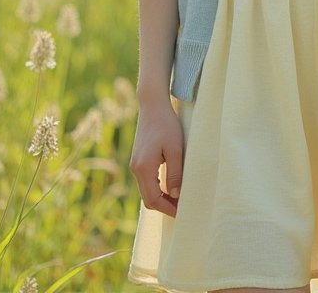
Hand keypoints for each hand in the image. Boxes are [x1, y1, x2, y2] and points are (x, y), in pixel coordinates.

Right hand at [129, 99, 183, 216]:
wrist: (152, 106)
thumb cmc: (166, 125)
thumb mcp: (175, 149)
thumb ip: (175, 173)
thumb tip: (176, 194)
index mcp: (144, 168)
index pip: (154, 199)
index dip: (168, 208)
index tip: (182, 212)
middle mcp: (136, 169)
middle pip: (148, 199)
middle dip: (164, 206)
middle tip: (182, 208)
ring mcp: (135, 164)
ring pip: (146, 191)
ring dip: (161, 198)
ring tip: (178, 200)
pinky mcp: (138, 159)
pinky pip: (146, 182)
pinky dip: (157, 189)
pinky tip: (170, 186)